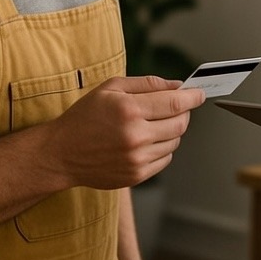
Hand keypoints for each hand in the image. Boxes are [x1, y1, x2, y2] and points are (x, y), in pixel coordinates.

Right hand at [42, 75, 204, 190]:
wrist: (61, 153)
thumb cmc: (84, 117)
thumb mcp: (110, 88)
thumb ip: (147, 84)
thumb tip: (178, 86)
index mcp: (129, 110)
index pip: (176, 103)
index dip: (192, 97)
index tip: (199, 93)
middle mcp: (135, 136)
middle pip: (180, 123)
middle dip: (183, 112)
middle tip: (174, 107)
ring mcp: (137, 159)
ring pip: (175, 142)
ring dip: (171, 130)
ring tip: (152, 124)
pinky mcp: (137, 175)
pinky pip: (165, 159)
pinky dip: (162, 147)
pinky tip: (145, 141)